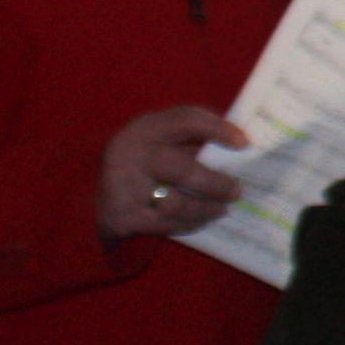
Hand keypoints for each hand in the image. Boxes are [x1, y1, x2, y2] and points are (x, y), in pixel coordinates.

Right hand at [99, 104, 249, 242]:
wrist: (99, 196)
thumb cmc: (147, 163)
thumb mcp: (162, 140)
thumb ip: (195, 138)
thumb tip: (244, 147)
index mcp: (146, 128)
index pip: (185, 120)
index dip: (217, 129)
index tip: (244, 144)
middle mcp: (131, 153)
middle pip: (182, 170)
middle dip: (216, 184)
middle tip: (237, 191)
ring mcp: (123, 186)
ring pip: (176, 203)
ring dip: (206, 209)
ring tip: (222, 209)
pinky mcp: (121, 216)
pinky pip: (165, 224)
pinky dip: (189, 224)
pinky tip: (201, 220)